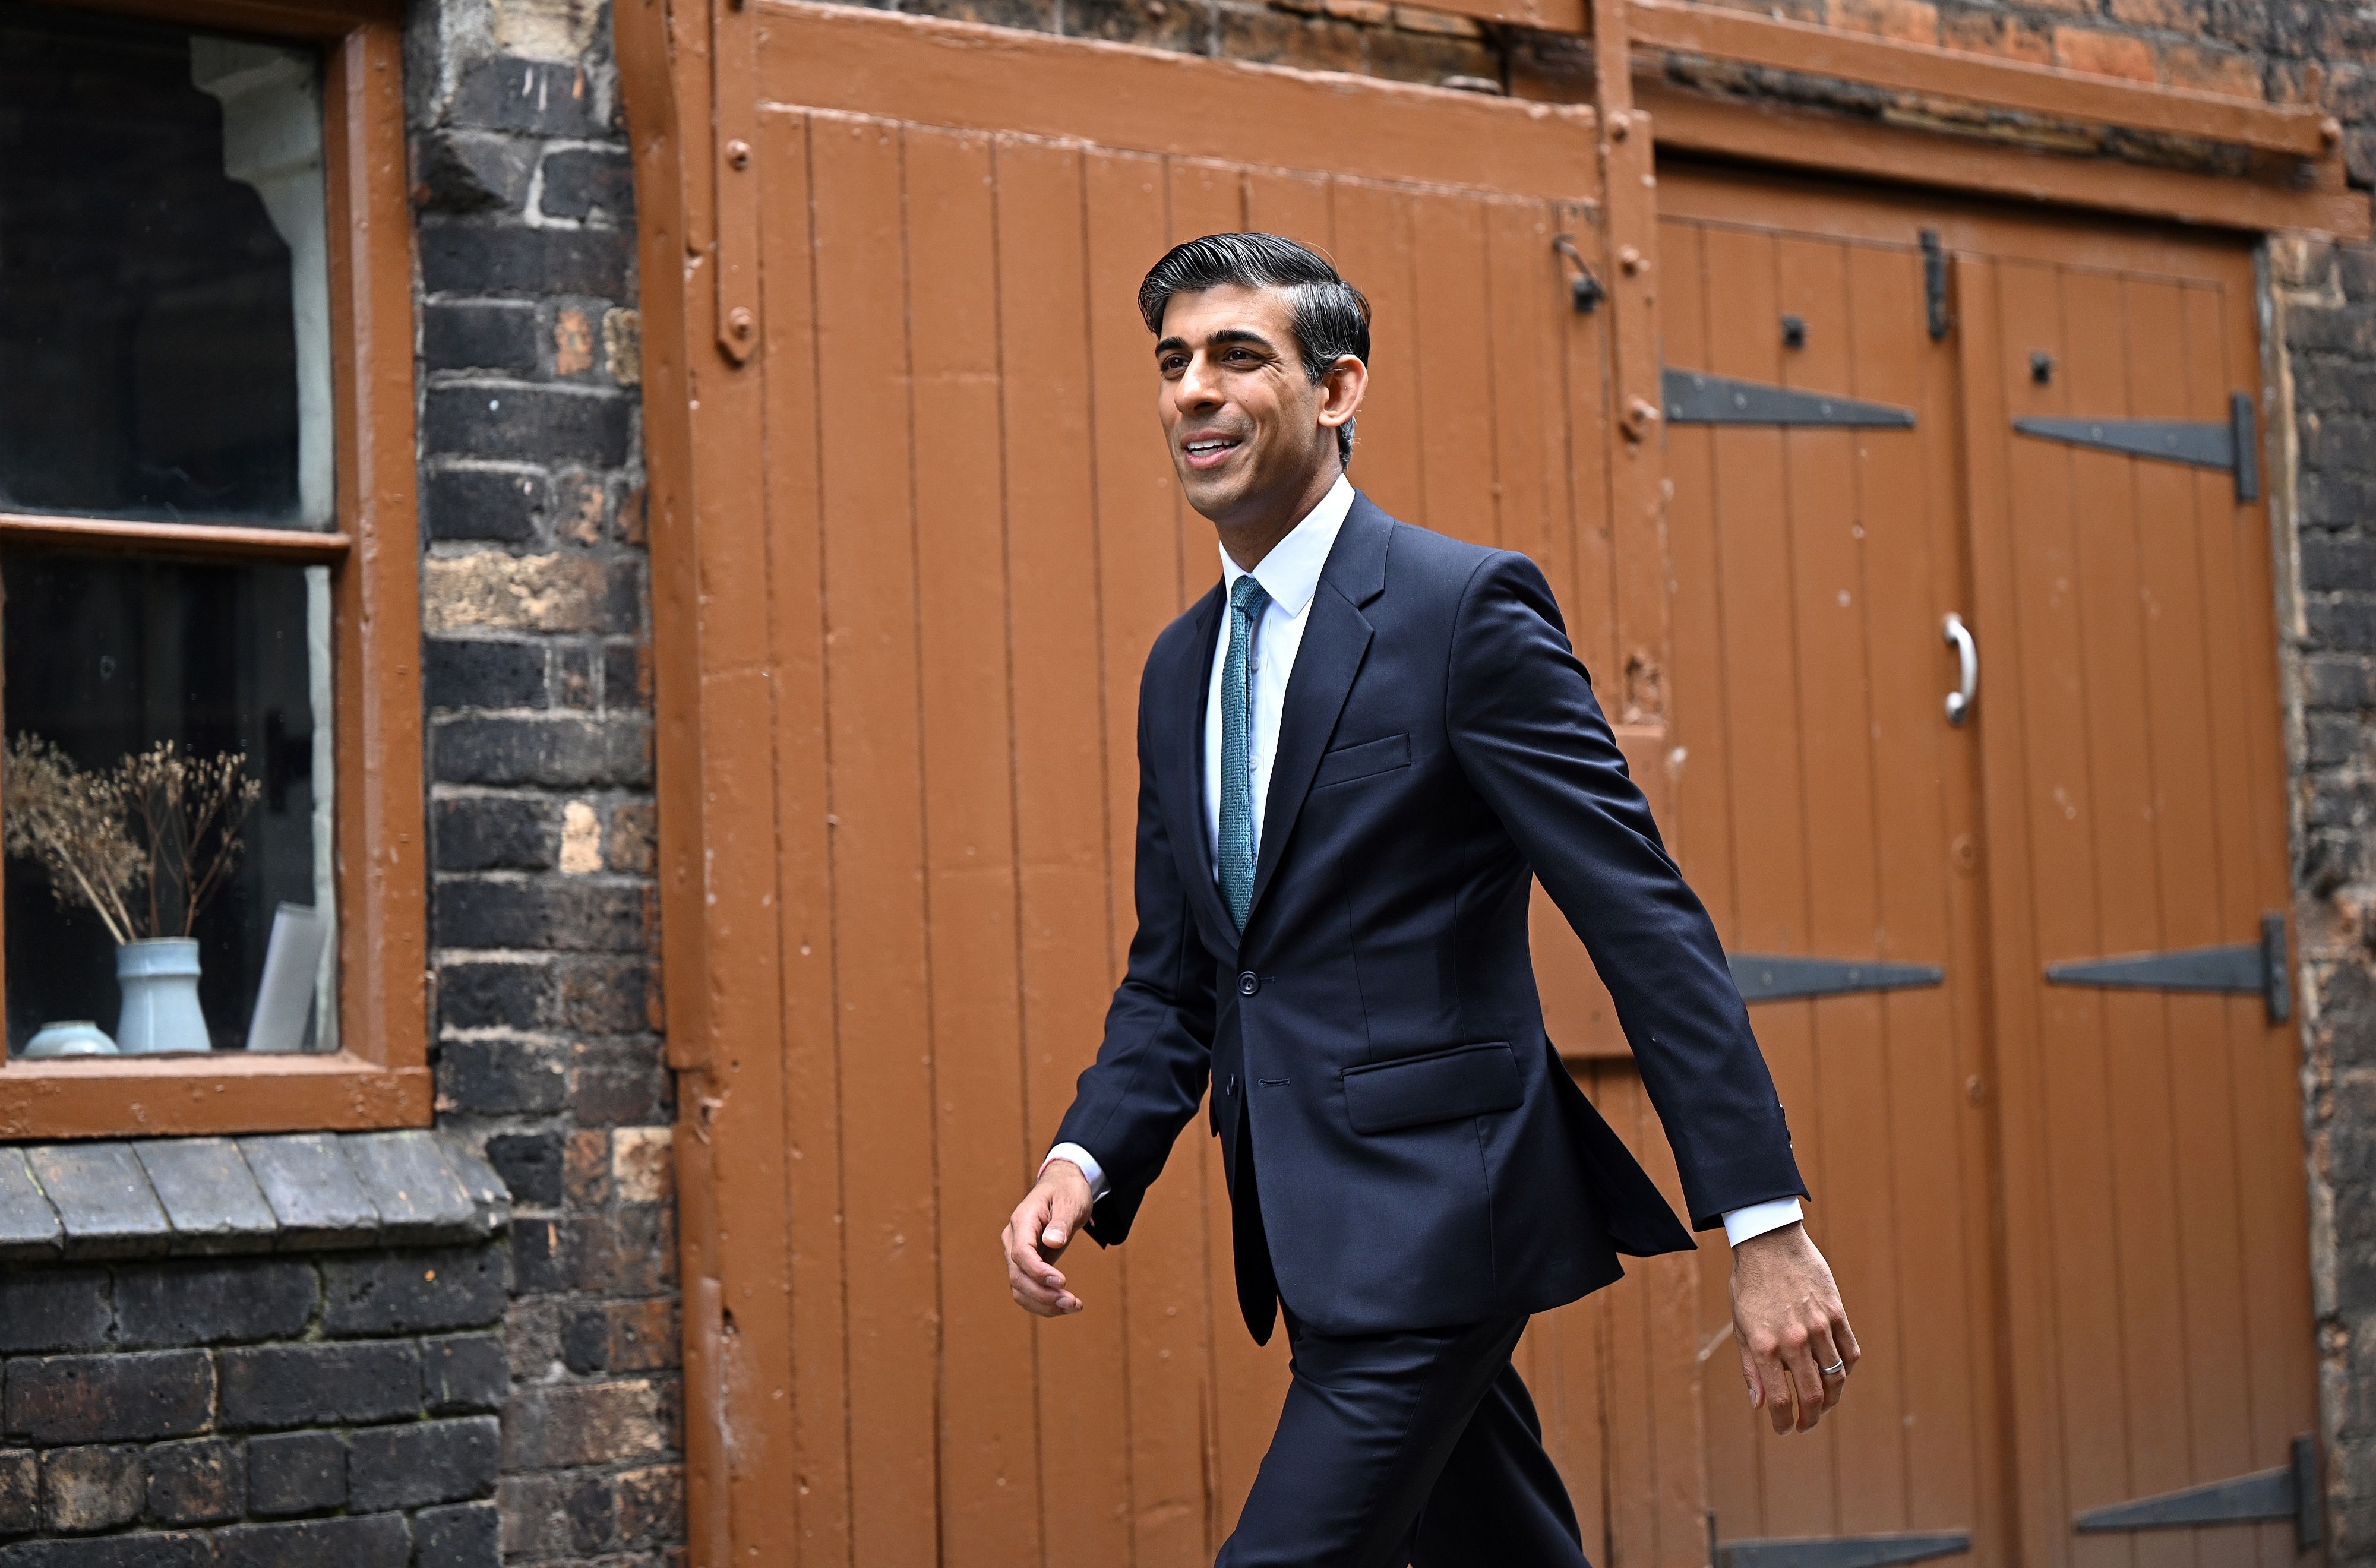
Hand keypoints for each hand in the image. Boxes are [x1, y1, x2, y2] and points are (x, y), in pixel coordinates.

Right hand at [1002, 1159, 1094, 1316]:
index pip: (1021, 1253)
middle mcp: (1013, 1240)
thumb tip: (1053, 1242)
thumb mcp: (1070, 1201)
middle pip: (1017, 1276)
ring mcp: (1017, 1254)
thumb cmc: (1067, 1192)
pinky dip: (1043, 1303)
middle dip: (1044, 1294)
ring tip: (1073, 1307)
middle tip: (1073, 1303)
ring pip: (1019, 1288)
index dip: (1038, 1272)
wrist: (1063, 1187)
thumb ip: (1061, 1222)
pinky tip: (1064, 1306)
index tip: (1062, 1282)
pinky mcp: (1026, 1265)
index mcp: (1022, 1221)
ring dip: (1044, 1304)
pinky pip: (1027, 1290)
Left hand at [1730, 1221, 1857, 1434]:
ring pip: (1836, 1378)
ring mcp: (1819, 1326)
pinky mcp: (1837, 1313)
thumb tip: (1760, 1405)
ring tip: (1822, 1406)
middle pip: (1813, 1396)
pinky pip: (1850, 1353)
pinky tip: (1836, 1374)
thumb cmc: (1749, 1286)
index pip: (1780, 1401)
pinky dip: (1846, 1370)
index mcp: (1764, 1346)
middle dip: (1811, 1419)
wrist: (1769, 1243)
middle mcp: (1794, 1339)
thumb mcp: (1740, 1326)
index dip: (1784, 1423)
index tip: (1785, 1430)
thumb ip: (1751, 1368)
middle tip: (1806, 1425)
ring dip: (1831, 1399)